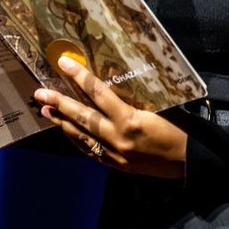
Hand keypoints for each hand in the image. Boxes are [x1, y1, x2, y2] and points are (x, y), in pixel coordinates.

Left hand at [35, 55, 186, 179]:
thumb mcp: (159, 108)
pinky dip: (77, 140)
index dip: (80, 77)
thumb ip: (135, 100)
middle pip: (83, 117)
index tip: (64, 63)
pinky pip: (90, 151)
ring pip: (82, 136)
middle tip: (40, 94)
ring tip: (46, 112)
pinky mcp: (116, 165)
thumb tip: (114, 85)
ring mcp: (114, 154)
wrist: (188, 162)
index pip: (99, 94)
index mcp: (131, 120)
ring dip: (62, 123)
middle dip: (60, 104)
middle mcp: (118, 138)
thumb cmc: (179, 130)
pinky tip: (67, 131)